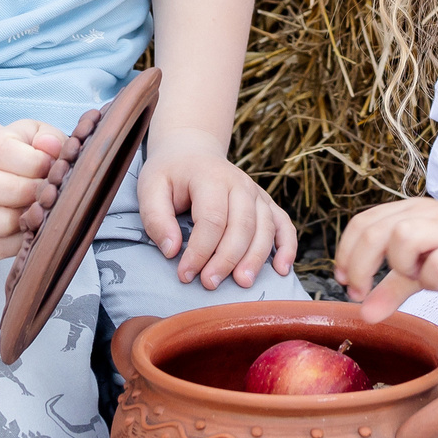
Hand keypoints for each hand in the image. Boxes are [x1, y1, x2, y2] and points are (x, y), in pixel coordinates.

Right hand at [0, 117, 84, 258]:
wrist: (20, 176)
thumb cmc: (38, 156)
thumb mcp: (46, 138)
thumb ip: (50, 138)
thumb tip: (49, 145)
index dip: (32, 162)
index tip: (52, 165)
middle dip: (19, 191)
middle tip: (45, 192)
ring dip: (11, 220)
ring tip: (39, 213)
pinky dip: (17, 243)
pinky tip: (35, 230)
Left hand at [138, 132, 298, 290]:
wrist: (192, 152)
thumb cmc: (170, 174)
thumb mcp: (150, 188)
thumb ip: (156, 218)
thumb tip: (172, 250)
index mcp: (211, 177)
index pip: (211, 219)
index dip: (200, 251)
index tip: (184, 274)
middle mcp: (240, 183)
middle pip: (242, 226)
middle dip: (227, 259)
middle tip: (209, 284)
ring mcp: (256, 193)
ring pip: (265, 229)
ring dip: (256, 259)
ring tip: (242, 283)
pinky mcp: (265, 203)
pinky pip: (284, 225)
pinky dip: (287, 247)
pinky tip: (282, 270)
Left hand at [337, 197, 437, 320]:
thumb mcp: (424, 273)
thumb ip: (392, 288)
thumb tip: (363, 313)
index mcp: (414, 211)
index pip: (365, 222)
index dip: (347, 252)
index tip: (345, 281)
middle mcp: (430, 213)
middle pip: (376, 229)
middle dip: (360, 264)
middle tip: (361, 292)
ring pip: (403, 236)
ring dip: (399, 264)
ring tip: (414, 278)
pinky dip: (431, 277)